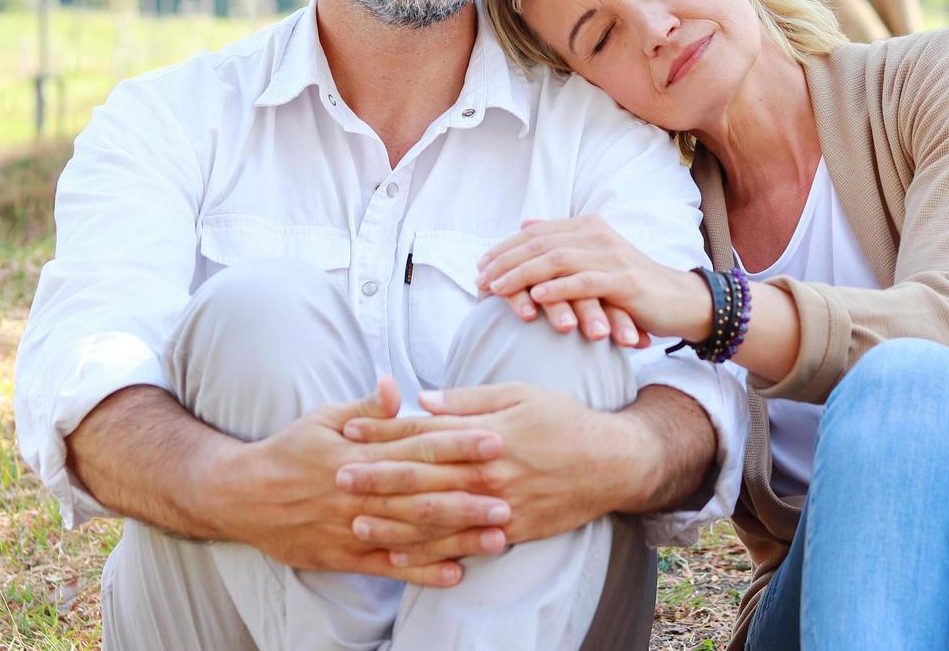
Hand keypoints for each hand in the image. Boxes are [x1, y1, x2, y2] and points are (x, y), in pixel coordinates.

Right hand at [208, 376, 511, 585]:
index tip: (494, 439)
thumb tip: (398, 385)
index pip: (417, 446)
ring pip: (412, 533)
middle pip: (422, 493)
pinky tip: (454, 573)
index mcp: (359, 452)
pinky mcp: (344, 556)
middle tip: (510, 495)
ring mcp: (352, 527)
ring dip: (456, 536)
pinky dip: (421, 571)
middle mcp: (359, 491)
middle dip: (468, 494)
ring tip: (497, 536)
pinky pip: (388, 567)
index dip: (457, 443)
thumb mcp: (324, 416)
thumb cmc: (290, 450)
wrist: (240, 496)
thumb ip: (367, 406)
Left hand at [339, 383, 652, 545]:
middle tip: (337, 478)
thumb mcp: (520, 394)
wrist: (611, 464)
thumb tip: (423, 398)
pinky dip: (428, 551)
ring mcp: (498, 506)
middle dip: (375, 477)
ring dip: (392, 518)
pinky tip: (399, 553)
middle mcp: (487, 472)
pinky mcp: (510, 531)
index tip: (349, 430)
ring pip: (435, 516)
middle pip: (421, 477)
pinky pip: (460, 544)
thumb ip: (468, 399)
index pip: (424, 433)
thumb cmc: (565, 421)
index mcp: (485, 434)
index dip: (384, 431)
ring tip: (356, 518)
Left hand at [476, 216, 712, 343]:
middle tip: (479, 281)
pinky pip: (584, 282)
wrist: (681, 301)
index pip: (536, 233)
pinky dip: (558, 289)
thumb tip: (526, 224)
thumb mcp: (595, 260)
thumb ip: (562, 241)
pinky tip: (536, 298)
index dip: (505, 249)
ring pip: (557, 260)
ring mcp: (612, 256)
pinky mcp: (624, 280)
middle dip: (505, 262)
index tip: (479, 267)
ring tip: (497, 289)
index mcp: (589, 227)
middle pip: (540, 244)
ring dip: (522, 275)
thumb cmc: (633, 287)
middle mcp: (598, 235)